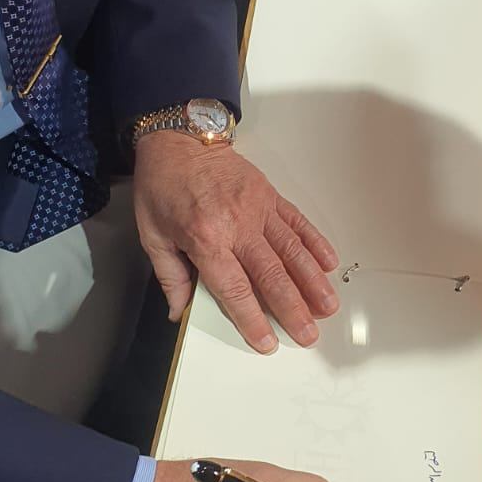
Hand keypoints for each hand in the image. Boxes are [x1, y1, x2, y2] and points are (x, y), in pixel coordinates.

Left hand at [133, 131, 338, 352]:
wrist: (179, 139)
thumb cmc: (163, 186)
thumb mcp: (153, 235)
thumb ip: (170, 277)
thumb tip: (179, 311)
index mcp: (205, 238)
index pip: (234, 288)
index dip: (252, 319)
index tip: (266, 341)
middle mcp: (237, 225)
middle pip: (271, 275)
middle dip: (292, 309)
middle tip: (308, 334)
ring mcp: (259, 209)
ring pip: (292, 252)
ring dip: (313, 282)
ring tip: (328, 307)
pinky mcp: (271, 195)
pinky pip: (298, 222)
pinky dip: (316, 244)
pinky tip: (329, 264)